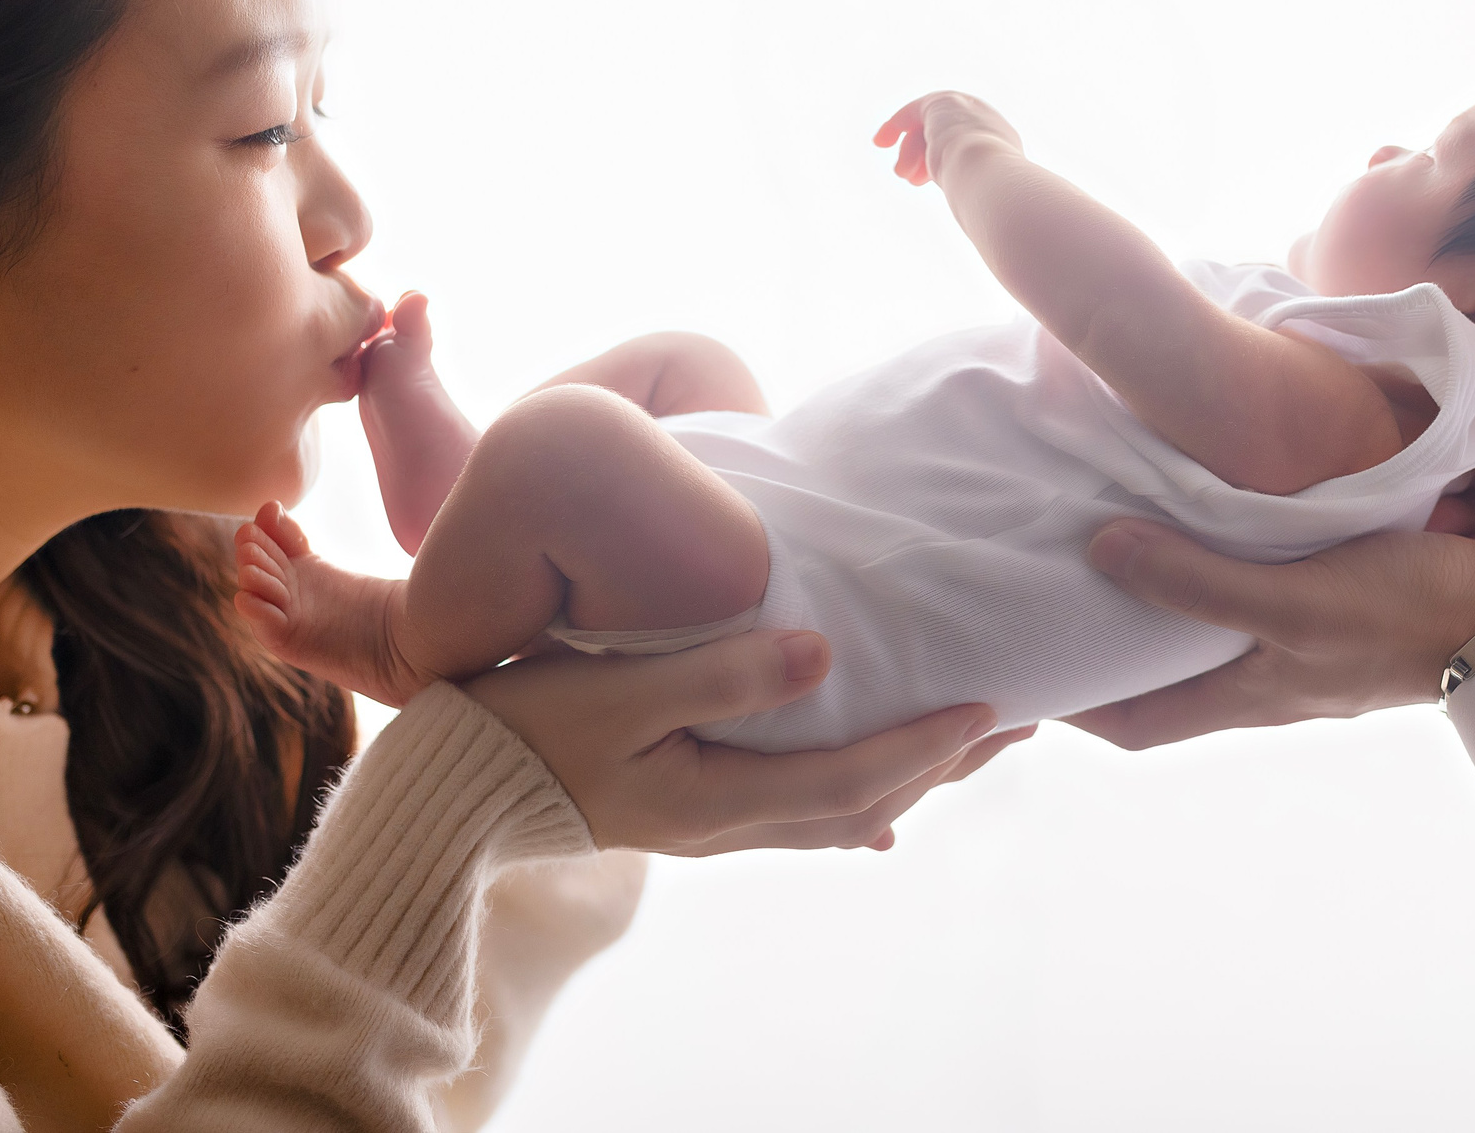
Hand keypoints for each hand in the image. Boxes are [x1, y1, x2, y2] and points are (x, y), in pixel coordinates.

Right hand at [461, 629, 1024, 852]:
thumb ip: (724, 672)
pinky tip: (873, 804)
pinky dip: (852, 796)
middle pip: (868, 802)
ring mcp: (713, 824)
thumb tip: (827, 650)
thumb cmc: (530, 726)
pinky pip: (798, 809)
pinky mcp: (691, 808)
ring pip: (840, 810)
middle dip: (945, 765)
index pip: (860, 776)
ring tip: (966, 739)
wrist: (454, 792)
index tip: (994, 705)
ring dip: (909, 776)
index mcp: (727, 798)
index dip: (931, 745)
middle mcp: (732, 824)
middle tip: (1019, 718)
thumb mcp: (624, 691)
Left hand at [874, 92, 1023, 188]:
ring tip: (901, 173)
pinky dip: (895, 125)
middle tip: (907, 177)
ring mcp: (968, 110)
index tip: (918, 179)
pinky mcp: (944, 103)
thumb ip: (974, 195)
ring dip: (910, 150)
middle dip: (922, 155)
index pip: (966, 144)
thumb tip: (974, 212)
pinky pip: (916, 110)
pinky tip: (881, 141)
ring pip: (929, 125)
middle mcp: (988, 122)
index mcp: (1003, 143)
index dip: (938, 160)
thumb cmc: (988, 199)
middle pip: (946, 133)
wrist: (989, 176)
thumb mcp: (981, 198)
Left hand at [1066, 520, 1474, 749]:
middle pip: (1172, 662)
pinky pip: (1274, 566)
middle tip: (1055, 569)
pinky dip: (1240, 536)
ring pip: (1220, 609)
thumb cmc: (1406, 618)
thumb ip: (1197, 580)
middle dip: (1118, 628)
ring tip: (1119, 509)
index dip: (1077, 708)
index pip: (1137, 722)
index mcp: (1246, 692)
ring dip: (1178, 572)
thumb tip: (1098, 550)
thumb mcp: (1290, 601)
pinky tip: (1221, 483)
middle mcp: (1269, 668)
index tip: (1022, 671)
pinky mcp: (1347, 584)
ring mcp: (1310, 629)